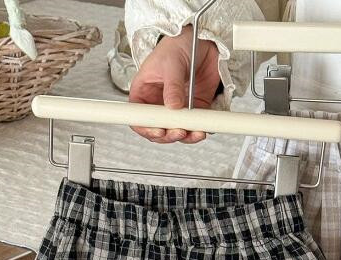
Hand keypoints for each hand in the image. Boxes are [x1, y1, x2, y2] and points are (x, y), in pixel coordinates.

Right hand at [129, 26, 220, 143]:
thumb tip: (173, 106)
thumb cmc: (177, 46)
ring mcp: (176, 109)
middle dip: (169, 135)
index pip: (138, 117)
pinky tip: (202, 128)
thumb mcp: (171, 63)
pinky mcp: (193, 110)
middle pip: (158, 129)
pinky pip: (194, 126)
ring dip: (186, 137)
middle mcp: (159, 104)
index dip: (146, 128)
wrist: (202, 41)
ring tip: (194, 133)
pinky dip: (198, 130)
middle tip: (179, 132)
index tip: (158, 131)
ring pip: (177, 132)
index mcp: (144, 92)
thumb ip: (172, 86)